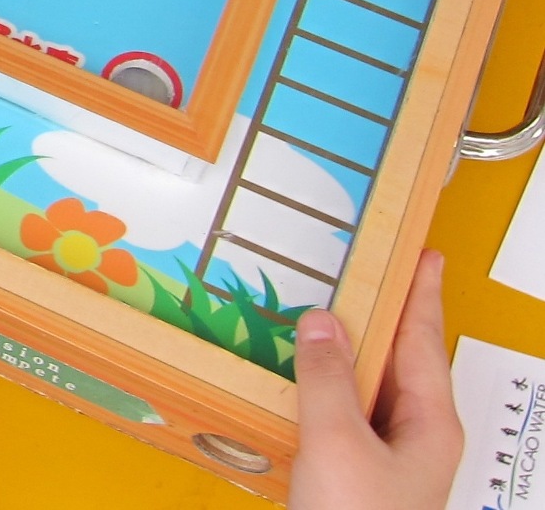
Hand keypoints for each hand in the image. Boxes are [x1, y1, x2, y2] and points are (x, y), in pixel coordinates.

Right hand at [291, 250, 461, 509]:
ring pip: (371, 387)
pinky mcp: (358, 476)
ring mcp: (388, 459)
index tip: (424, 253)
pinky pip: (346, 413)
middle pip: (403, 359)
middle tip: (372, 271)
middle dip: (387, 314)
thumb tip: (322, 322)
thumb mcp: (339, 443)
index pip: (424, 338)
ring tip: (327, 315)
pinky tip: (300, 380)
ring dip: (349, 349)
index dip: (422, 292)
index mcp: (428, 422)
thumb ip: (328, 379)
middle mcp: (416, 437)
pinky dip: (325, 385)